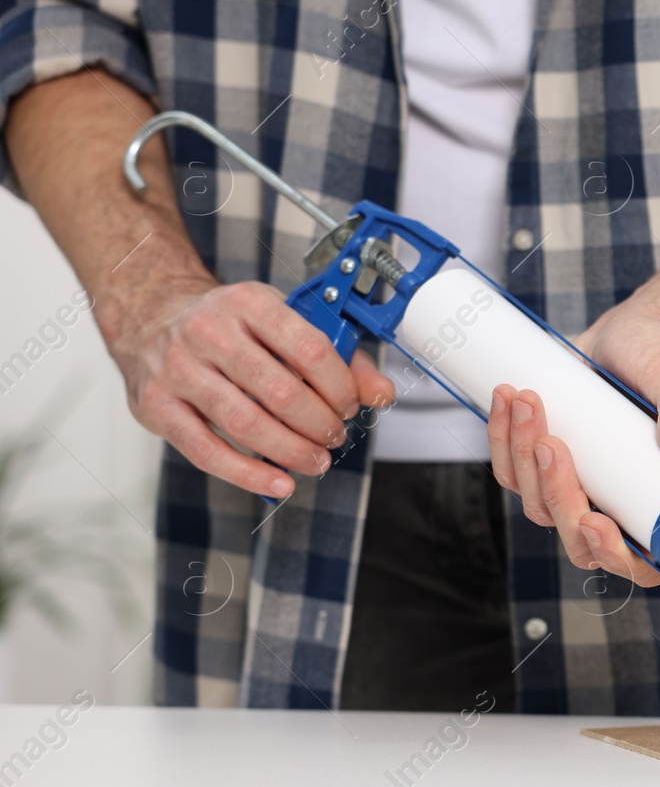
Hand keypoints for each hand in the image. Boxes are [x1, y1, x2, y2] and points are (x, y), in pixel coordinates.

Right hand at [109, 279, 393, 497]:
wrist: (150, 315)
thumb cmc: (228, 324)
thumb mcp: (283, 322)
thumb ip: (337, 357)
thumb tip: (381, 394)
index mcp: (249, 303)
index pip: (310, 349)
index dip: (340, 386)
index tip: (350, 405)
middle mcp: (209, 332)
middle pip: (280, 391)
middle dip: (319, 424)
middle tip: (334, 436)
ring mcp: (179, 370)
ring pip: (245, 423)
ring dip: (291, 451)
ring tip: (315, 460)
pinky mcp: (156, 406)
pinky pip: (207, 451)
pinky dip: (248, 475)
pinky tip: (278, 483)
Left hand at [485, 303, 659, 586]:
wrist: (630, 333)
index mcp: (656, 505)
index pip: (639, 564)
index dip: (613, 554)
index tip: (593, 520)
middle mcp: (614, 508)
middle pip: (574, 536)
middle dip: (556, 494)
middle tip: (553, 443)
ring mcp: (574, 489)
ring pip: (536, 504)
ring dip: (523, 458)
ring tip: (528, 400)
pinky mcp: (541, 466)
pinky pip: (512, 472)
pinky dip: (502, 439)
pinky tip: (506, 400)